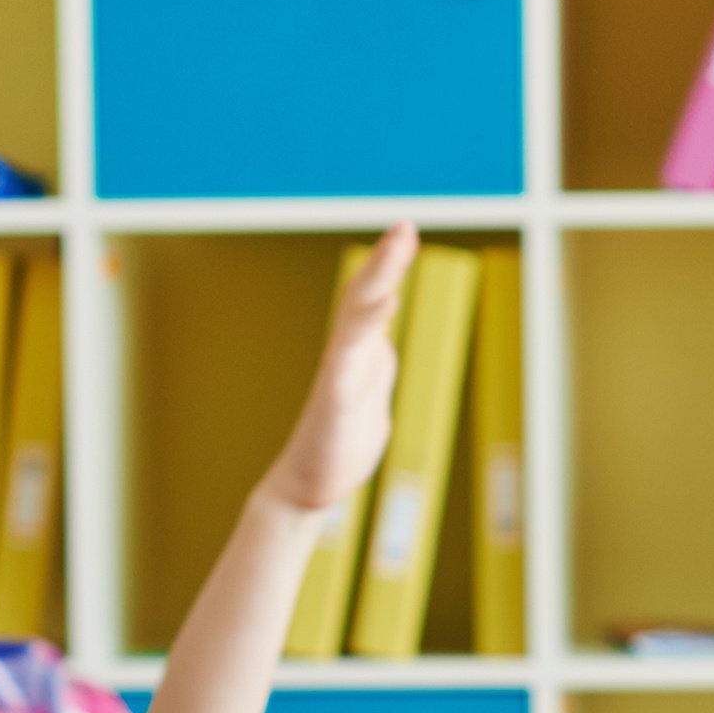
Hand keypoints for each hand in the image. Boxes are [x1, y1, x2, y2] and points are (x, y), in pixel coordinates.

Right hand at [262, 228, 415, 516]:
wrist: (308, 487)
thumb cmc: (338, 445)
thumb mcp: (368, 397)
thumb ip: (375, 368)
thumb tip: (384, 350)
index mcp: (359, 354)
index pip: (373, 300)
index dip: (388, 266)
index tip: (405, 230)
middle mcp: (346, 355)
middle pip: (363, 297)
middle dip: (385, 260)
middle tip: (405, 225)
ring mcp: (338, 374)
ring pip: (357, 318)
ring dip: (378, 278)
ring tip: (397, 245)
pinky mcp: (335, 400)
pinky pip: (350, 357)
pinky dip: (367, 328)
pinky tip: (386, 304)